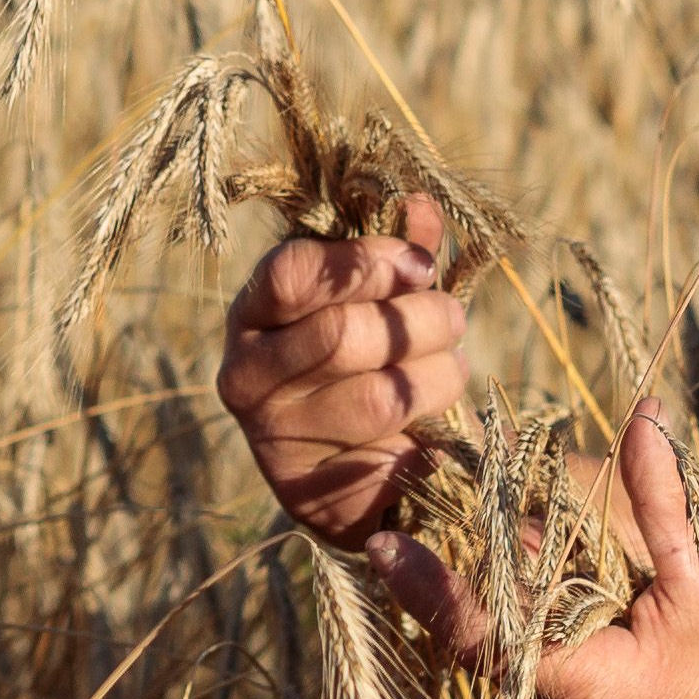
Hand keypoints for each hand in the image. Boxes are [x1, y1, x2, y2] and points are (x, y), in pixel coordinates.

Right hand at [217, 194, 463, 547]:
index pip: (292, 272)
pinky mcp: (303, 491)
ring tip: (454, 366)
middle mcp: (245, 374)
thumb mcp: (377, 301)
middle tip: (453, 317)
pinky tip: (435, 424)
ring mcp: (270, 436)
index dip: (365, 262)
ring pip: (376, 397)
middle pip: (341, 334)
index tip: (421, 265)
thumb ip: (396, 256)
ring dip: (438, 375)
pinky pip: (389, 456)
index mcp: (253, 312)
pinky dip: (429, 434)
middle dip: (418, 321)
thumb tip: (420, 207)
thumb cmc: (365, 359)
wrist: (353, 467)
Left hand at [377, 399, 698, 698]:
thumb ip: (663, 499)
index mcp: (588, 686)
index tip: (382, 544)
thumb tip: (643, 413)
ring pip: (518, 670)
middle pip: (493, 645)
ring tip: (543, 561)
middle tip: (465, 519)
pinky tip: (581, 610)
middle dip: (484, 582)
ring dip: (524, 616)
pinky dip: (549, 647)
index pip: (482, 632)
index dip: (429, 586)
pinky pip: (543, 695)